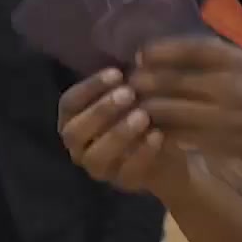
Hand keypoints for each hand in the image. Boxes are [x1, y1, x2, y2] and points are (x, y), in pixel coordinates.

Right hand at [58, 68, 187, 198]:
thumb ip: (125, 83)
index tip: (116, 73)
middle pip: (74, 132)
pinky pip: (127, 173)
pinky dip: (142, 153)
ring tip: (143, 116)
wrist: (172, 151)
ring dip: (118, 134)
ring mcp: (99, 169)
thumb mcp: (134, 96)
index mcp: (74, 120)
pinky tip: (158, 135)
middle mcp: (79, 147)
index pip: (68, 104)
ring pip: (95, 157)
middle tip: (128, 94)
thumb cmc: (145, 114)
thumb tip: (132, 57)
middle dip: (100, 111)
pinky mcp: (123, 184)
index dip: (89, 88)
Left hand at [129, 36, 241, 158]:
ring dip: (145, 107)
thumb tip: (147, 51)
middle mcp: (231, 85)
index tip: (139, 56)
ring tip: (132, 103)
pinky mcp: (216, 140)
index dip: (158, 52)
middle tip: (128, 83)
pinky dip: (157, 127)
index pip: (188, 50)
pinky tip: (147, 123)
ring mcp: (224, 116)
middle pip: (173, 81)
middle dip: (144, 81)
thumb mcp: (232, 60)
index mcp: (233, 59)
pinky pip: (175, 132)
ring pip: (169, 110)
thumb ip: (197, 52)